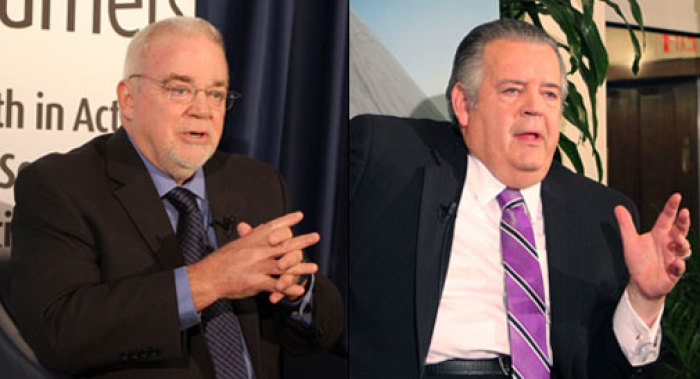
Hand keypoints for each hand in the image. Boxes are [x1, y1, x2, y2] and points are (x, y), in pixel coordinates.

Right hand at [187, 211, 318, 310]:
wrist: (208, 276)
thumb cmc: (221, 260)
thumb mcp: (236, 244)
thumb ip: (250, 237)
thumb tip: (257, 228)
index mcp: (252, 240)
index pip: (272, 227)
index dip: (287, 221)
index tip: (299, 215)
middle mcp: (257, 251)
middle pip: (284, 244)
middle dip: (302, 241)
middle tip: (315, 237)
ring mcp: (257, 267)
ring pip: (284, 265)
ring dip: (301, 266)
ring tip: (315, 267)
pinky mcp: (255, 282)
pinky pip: (275, 285)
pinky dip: (288, 288)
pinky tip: (298, 289)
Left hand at [615, 193, 690, 325]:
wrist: (640, 283)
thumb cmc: (638, 261)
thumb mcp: (630, 241)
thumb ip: (625, 224)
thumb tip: (618, 207)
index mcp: (659, 234)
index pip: (667, 218)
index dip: (672, 207)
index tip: (676, 196)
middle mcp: (668, 244)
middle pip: (680, 230)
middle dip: (683, 222)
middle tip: (684, 213)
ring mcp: (673, 257)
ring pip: (684, 248)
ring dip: (683, 243)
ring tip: (678, 240)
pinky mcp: (673, 272)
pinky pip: (679, 268)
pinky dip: (678, 265)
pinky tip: (675, 263)